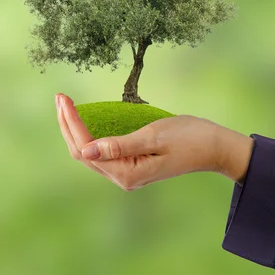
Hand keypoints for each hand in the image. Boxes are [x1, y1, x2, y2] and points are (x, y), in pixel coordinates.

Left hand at [56, 93, 252, 189]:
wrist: (215, 148)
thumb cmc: (189, 138)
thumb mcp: (154, 136)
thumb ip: (120, 145)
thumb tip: (86, 150)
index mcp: (126, 173)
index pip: (86, 148)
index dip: (71, 123)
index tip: (64, 98)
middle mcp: (122, 177)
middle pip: (82, 152)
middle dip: (67, 124)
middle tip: (59, 96)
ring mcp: (125, 172)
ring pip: (88, 152)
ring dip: (74, 128)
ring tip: (64, 104)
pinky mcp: (130, 164)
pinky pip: (100, 151)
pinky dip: (87, 133)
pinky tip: (81, 119)